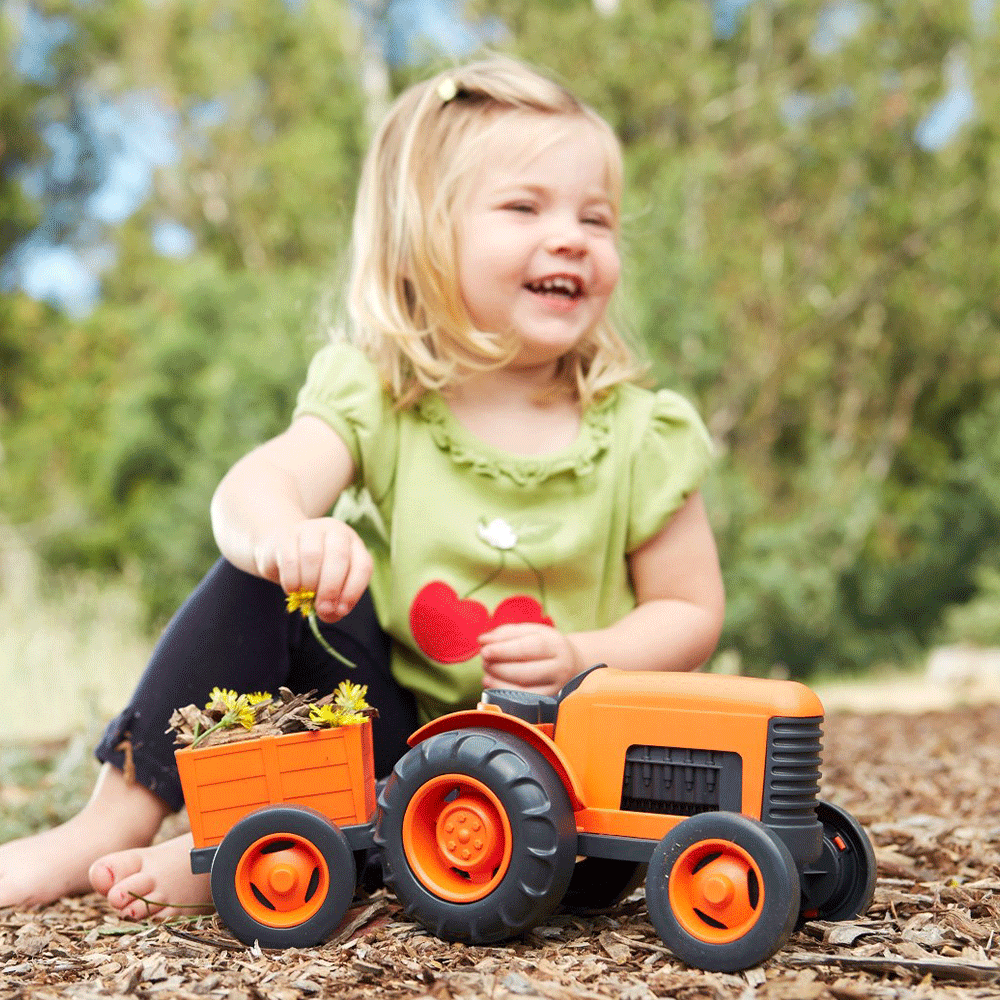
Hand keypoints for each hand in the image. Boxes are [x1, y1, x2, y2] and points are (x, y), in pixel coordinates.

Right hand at [253, 517, 372, 621]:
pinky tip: (292, 589)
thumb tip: (330, 614)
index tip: (341, 610)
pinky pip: (291, 559)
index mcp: (354, 546)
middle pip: (339, 557)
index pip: (363, 566)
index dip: (353, 591)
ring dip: (310, 583)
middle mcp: (336, 532)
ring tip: (305, 596)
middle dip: (331, 588)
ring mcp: (311, 529)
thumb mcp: (329, 587)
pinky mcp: (287, 535)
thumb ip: (334, 603)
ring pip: (313, 555)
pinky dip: (292, 580)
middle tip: (322, 608)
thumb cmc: (312, 573)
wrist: (280, 550)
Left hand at [479, 623, 583, 695]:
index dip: (504, 650)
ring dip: (498, 682)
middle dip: (499, 667)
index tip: (484, 650)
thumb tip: (482, 640)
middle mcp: (560, 668)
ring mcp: (556, 688)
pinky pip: (523, 702)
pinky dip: (504, 694)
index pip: (529, 648)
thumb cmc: (546, 645)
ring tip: (486, 673)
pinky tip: (493, 686)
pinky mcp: (549, 702)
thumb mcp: (530, 632)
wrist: (572, 663)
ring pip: (523, 690)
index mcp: (556, 645)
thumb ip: (505, 634)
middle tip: (484, 661)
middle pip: (525, 671)